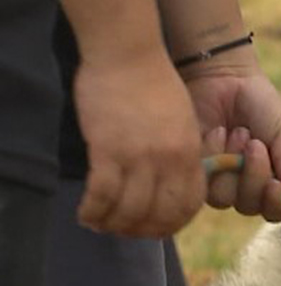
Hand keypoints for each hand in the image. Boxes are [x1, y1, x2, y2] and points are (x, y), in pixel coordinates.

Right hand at [70, 51, 204, 237]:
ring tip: (102, 225)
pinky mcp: (108, 150)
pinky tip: (86, 214)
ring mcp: (139, 157)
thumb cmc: (153, 83)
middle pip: (159, 214)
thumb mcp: (183, 122)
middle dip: (142, 230)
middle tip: (125, 232)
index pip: (187, 205)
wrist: (129, 53)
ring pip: (129, 210)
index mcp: (190, 155)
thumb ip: (181, 153)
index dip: (171, 224)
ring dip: (114, 225)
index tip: (157, 228)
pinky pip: (102, 194)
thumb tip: (171, 180)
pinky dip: (94, 210)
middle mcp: (169, 162)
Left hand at [183, 64, 280, 220]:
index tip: (276, 183)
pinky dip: (213, 153)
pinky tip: (217, 132)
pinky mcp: (196, 169)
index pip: (276, 211)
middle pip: (250, 207)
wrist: (223, 78)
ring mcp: (219, 180)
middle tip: (255, 143)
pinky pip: (202, 178)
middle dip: (254, 176)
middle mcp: (246, 187)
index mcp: (274, 182)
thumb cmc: (260, 103)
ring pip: (224, 198)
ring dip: (233, 164)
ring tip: (237, 133)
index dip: (276, 203)